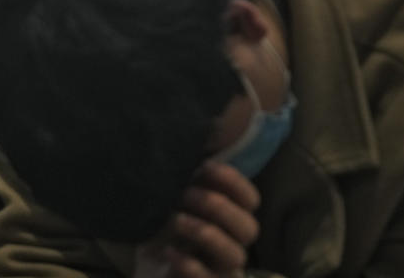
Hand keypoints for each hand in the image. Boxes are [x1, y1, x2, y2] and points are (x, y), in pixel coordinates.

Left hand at [137, 161, 259, 277]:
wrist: (153, 267)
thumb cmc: (167, 227)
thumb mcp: (176, 199)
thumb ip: (187, 178)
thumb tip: (191, 140)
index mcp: (231, 218)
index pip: (250, 200)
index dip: (233, 182)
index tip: (205, 166)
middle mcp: (234, 243)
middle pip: (249, 227)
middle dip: (218, 207)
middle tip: (186, 194)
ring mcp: (223, 269)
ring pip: (234, 254)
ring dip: (206, 233)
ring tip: (176, 220)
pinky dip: (191, 265)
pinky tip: (170, 251)